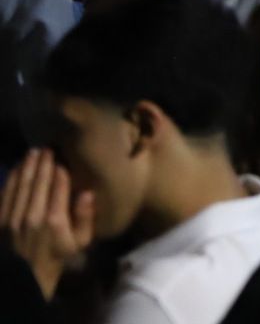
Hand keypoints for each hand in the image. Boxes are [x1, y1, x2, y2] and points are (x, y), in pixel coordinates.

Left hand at [1, 149, 94, 299]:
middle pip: (38, 181)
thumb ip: (85, 218)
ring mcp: (13, 217)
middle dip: (43, 162)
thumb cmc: (57, 255)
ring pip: (21, 184)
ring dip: (27, 166)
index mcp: (55, 219)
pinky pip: (6, 193)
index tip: (62, 154)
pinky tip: (17, 168)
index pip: (58, 185)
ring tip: (33, 152)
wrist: (24, 276)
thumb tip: (88, 193)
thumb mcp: (80, 242)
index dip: (59, 167)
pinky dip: (11, 178)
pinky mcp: (1, 220)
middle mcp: (33, 214)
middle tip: (47, 147)